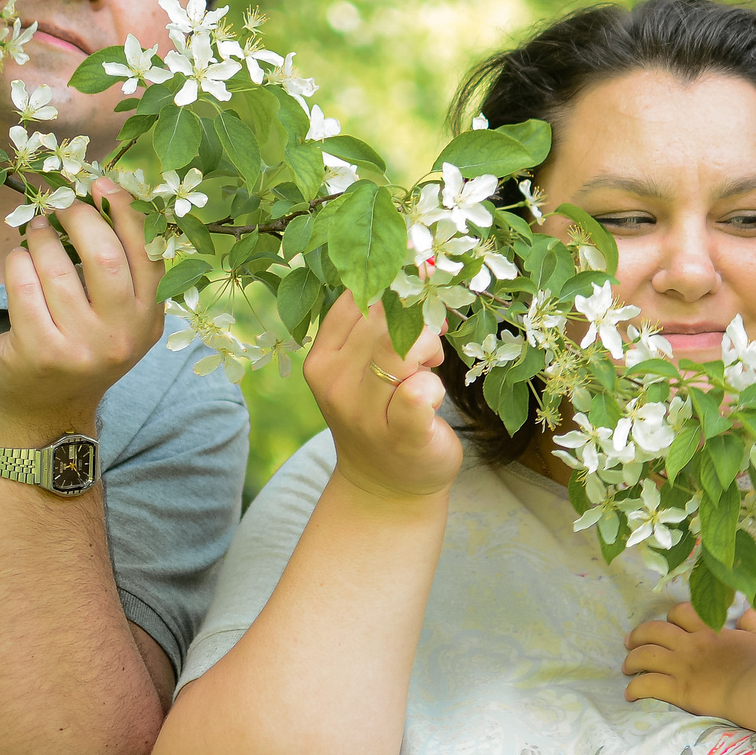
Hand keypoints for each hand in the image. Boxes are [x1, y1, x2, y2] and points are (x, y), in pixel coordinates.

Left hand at [0, 179, 162, 444]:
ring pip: (57, 267)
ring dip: (41, 238)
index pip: (146, 252)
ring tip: (37, 230)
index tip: (101, 184)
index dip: (124, 210)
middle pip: (104, 255)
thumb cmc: (80, 346)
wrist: (44, 410)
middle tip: (62, 204)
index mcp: (148, 319)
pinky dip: (17, 262)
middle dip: (79, 217)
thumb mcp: (118, 317)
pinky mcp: (40, 351)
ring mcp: (80, 347)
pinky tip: (18, 260)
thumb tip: (104, 194)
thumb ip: (122, 269)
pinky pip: (23, 286)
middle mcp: (121, 335)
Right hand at [303, 293, 462, 503]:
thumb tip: (419, 269)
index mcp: (322, 356)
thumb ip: (377, 323)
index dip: (395, 287)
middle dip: (418, 318)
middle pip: (383, 319)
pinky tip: (432, 397)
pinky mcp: (401, 435)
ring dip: (429, 350)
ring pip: (404, 347)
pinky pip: (418, 394)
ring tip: (428, 367)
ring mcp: (365, 411)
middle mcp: (335, 381)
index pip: (357, 297)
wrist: (385, 486)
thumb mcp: (362, 366)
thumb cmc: (381, 412)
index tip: (417, 297)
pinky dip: (433, 387)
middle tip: (431, 341)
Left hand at [623, 602, 755, 719]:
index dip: (670, 616)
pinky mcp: (678, 690)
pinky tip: (630, 694)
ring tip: (627, 666)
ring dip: (632, 660)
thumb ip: (755, 621)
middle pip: (654, 631)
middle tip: (630, 641)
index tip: (668, 623)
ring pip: (645, 656)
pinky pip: (648, 685)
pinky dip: (635, 688)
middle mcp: (690, 645)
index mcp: (709, 631)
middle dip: (639, 635)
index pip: (681, 613)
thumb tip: (746, 614)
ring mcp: (682, 667)